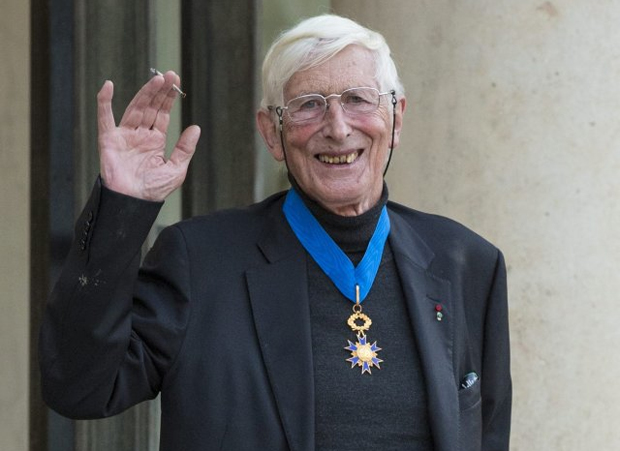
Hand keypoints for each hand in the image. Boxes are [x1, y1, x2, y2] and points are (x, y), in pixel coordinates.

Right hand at [97, 71, 200, 200]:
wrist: (133, 203)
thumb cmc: (153, 191)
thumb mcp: (176, 169)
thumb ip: (185, 148)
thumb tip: (195, 127)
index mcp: (155, 142)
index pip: (163, 115)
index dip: (169, 99)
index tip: (176, 82)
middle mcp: (140, 136)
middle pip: (150, 108)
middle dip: (160, 91)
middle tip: (170, 75)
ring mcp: (124, 136)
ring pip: (135, 109)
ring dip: (144, 93)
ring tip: (156, 79)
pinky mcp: (108, 140)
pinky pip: (105, 118)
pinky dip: (104, 102)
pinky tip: (108, 86)